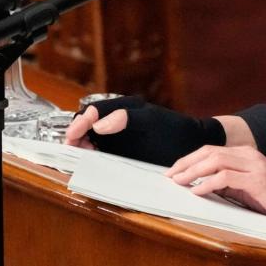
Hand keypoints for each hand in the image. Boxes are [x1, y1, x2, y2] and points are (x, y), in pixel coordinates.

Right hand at [64, 96, 225, 164]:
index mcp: (124, 106)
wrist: (193, 143)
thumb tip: (98, 125)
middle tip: (73, 149)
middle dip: (76, 133)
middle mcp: (118, 117)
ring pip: (91, 135)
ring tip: (82, 155)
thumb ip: (125, 119)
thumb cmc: (174, 130)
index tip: (73, 138)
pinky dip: (91, 152)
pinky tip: (92, 160)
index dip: (80, 123)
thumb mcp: (151, 123)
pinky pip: (101, 147)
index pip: (94, 110)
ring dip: (82, 144)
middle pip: (88, 122)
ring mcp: (119, 132)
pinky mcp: (122, 147)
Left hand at [166, 146, 265, 225]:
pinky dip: (208, 183)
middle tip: (169, 175)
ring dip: (192, 172)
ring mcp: (254, 166)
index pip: (211, 150)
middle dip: (185, 163)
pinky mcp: (258, 180)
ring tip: (177, 182)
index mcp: (246, 154)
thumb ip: (231, 183)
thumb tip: (205, 185)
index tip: (174, 171)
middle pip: (208, 152)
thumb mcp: (250, 187)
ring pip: (215, 161)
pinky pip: (226, 178)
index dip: (190, 159)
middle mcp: (248, 155)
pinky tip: (197, 190)